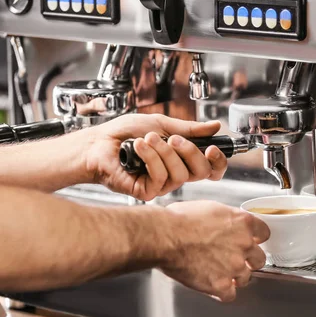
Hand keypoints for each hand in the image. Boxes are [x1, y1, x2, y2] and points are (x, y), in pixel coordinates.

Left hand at [84, 114, 227, 200]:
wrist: (98, 143)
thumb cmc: (124, 134)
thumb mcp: (161, 124)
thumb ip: (188, 129)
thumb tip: (214, 126)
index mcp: (181, 159)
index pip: (210, 169)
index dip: (217, 162)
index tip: (212, 148)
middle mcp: (174, 174)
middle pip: (201, 172)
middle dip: (189, 151)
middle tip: (172, 138)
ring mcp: (161, 185)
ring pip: (180, 174)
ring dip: (164, 152)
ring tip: (147, 139)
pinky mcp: (147, 192)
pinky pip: (160, 178)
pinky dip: (151, 159)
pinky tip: (139, 148)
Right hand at [161, 201, 269, 301]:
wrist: (165, 237)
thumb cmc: (179, 220)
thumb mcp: (209, 208)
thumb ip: (226, 219)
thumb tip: (226, 224)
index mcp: (242, 223)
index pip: (263, 233)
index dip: (254, 239)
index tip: (249, 242)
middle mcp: (243, 244)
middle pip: (258, 259)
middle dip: (248, 261)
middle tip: (234, 260)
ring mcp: (234, 266)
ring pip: (245, 278)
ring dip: (234, 277)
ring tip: (219, 273)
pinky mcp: (221, 284)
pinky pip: (230, 295)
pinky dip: (222, 292)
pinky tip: (213, 286)